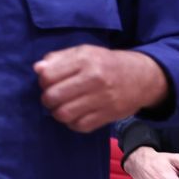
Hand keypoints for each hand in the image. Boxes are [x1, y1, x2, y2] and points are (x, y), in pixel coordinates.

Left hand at [35, 46, 167, 132]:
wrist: (141, 77)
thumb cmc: (105, 63)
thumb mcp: (83, 52)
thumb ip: (58, 58)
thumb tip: (38, 68)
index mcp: (85, 60)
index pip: (48, 76)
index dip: (43, 82)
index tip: (49, 83)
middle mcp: (95, 79)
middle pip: (53, 97)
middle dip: (47, 99)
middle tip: (53, 97)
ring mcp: (103, 98)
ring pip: (63, 114)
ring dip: (58, 113)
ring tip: (63, 107)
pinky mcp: (109, 115)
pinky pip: (80, 126)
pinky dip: (73, 123)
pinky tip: (76, 115)